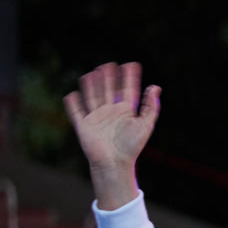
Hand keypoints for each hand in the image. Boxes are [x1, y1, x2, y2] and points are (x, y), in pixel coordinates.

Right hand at [65, 63, 160, 199]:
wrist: (115, 163)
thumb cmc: (132, 146)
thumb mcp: (145, 125)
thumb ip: (151, 107)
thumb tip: (155, 87)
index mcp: (126, 112)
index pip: (128, 90)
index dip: (129, 78)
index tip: (132, 65)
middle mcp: (111, 112)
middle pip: (109, 90)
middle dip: (109, 78)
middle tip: (108, 64)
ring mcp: (97, 118)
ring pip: (93, 97)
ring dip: (92, 86)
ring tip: (92, 73)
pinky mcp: (84, 126)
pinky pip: (77, 112)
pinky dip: (73, 104)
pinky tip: (71, 94)